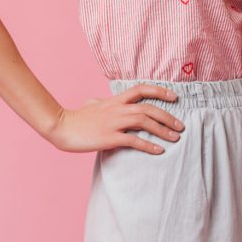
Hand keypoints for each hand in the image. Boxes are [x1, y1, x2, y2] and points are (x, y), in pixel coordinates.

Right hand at [46, 84, 186, 154]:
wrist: (61, 126)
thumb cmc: (76, 118)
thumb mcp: (90, 105)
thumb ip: (99, 102)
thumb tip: (98, 100)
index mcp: (115, 100)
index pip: (141, 89)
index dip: (160, 91)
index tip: (175, 96)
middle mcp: (117, 109)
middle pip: (149, 108)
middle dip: (168, 116)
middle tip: (181, 125)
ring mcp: (114, 122)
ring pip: (144, 121)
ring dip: (163, 130)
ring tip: (175, 138)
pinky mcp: (109, 137)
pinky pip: (134, 140)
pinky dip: (148, 145)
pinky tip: (159, 151)